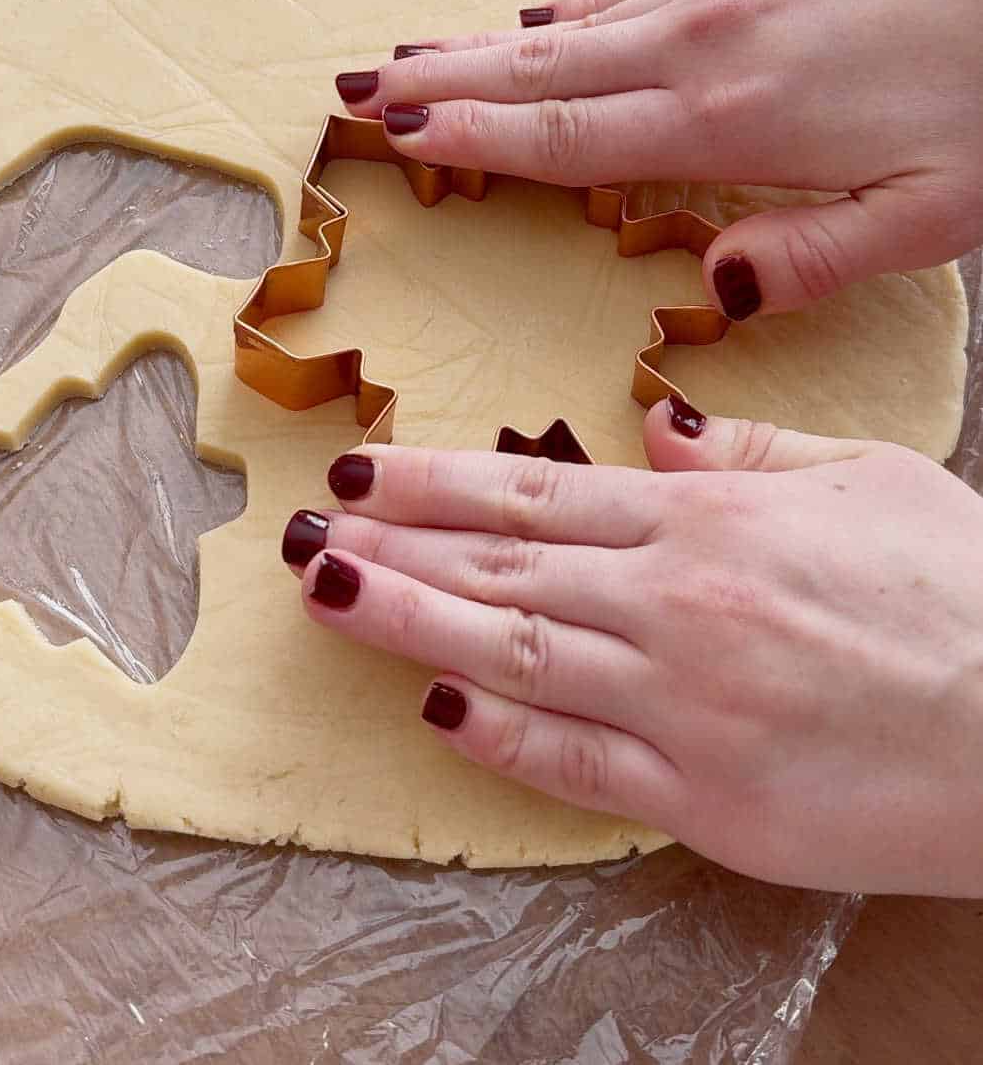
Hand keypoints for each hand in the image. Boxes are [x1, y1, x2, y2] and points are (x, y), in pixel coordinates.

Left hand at [282, 406, 982, 894]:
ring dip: (409, 623)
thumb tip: (661, 428)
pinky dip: (497, 734)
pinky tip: (430, 709)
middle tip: (309, 533)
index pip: (539, 493)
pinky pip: (573, 762)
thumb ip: (751, 452)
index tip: (363, 473)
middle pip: (504, 566)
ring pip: (514, 652)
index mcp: (712, 523)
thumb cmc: (965, 592)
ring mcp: (682, 706)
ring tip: (333, 597)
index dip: (436, 483)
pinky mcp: (704, 799)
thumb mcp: (867, 478)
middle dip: (394, 545)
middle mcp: (678, 606)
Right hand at [336, 0, 982, 320]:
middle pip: (539, 67)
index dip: (472, 137)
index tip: (393, 134)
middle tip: (355, 87)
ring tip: (411, 54)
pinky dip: (570, 6)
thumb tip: (706, 292)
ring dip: (485, 41)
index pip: (567, 136)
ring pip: (573, 18)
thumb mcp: (928, 218)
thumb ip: (807, 260)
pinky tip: (538, 17)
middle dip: (440, 80)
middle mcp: (703, 39)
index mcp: (730, 122)